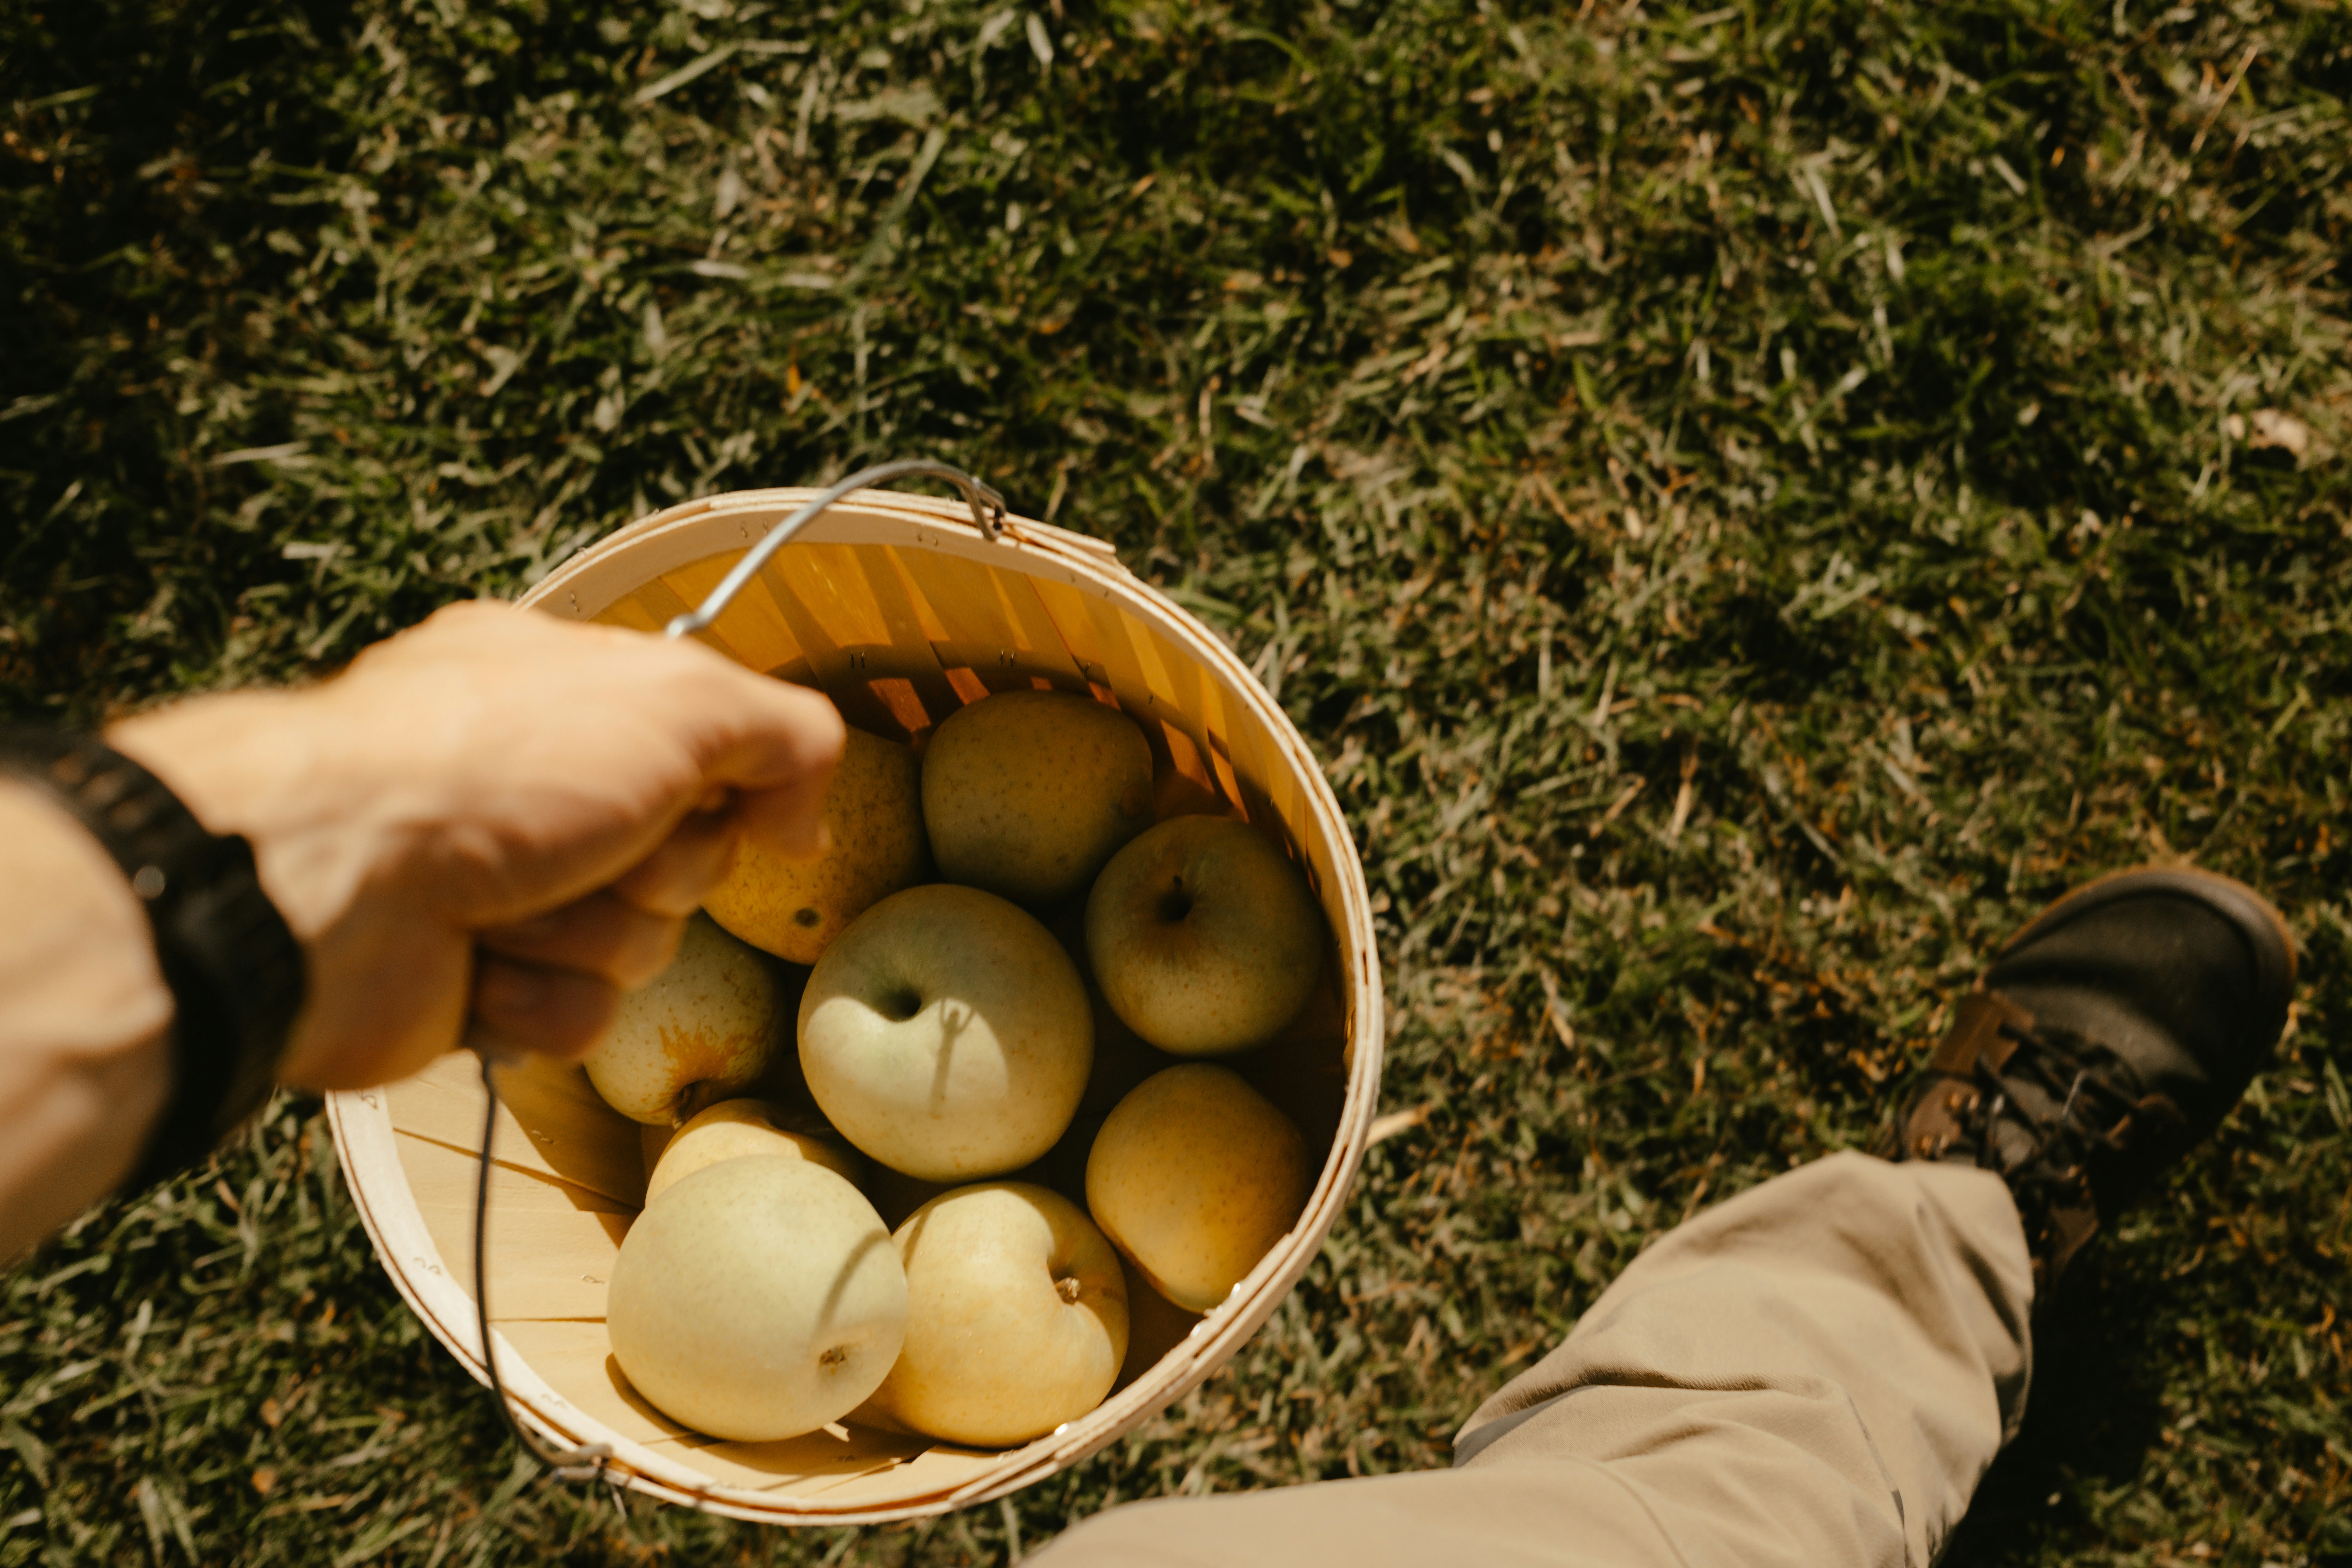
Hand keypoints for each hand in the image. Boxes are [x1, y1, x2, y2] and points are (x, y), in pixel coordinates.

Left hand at [109, 601, 843, 1089]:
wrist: (332, 879)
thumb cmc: (497, 765)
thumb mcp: (679, 700)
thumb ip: (786, 735)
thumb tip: (802, 822)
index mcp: (564, 693)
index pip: (704, 746)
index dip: (721, 781)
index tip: (705, 792)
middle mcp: (530, 785)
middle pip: (682, 856)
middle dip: (654, 867)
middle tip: (590, 845)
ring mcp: (499, 887)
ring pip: (634, 944)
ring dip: (589, 933)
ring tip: (510, 906)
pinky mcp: (475, 986)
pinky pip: (575, 1018)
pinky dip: (539, 997)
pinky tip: (483, 966)